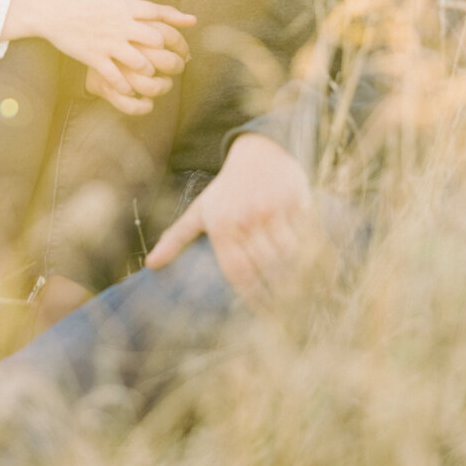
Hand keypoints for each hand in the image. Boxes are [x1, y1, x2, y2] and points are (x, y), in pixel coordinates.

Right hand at [3, 0, 194, 95]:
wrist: (47, 8)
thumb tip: (139, 0)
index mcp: (124, 6)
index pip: (159, 13)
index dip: (178, 22)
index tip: (190, 28)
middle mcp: (120, 24)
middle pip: (156, 40)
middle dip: (170, 52)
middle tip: (178, 61)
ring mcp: (107, 42)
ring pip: (140, 62)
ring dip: (150, 71)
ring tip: (153, 77)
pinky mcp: (93, 57)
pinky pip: (115, 77)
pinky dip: (125, 86)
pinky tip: (130, 89)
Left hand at [145, 133, 314, 306]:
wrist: (257, 151)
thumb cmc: (226, 189)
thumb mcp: (200, 211)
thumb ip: (176, 238)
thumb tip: (151, 265)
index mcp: (221, 224)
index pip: (238, 272)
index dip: (253, 298)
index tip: (265, 314)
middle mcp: (246, 216)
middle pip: (267, 267)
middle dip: (279, 291)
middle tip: (288, 307)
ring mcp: (273, 207)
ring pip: (289, 254)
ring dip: (296, 274)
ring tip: (301, 291)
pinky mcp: (296, 199)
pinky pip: (307, 235)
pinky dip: (312, 252)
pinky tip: (314, 267)